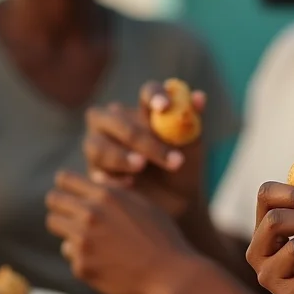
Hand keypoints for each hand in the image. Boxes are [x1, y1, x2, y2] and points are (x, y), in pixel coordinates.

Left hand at [46, 170, 198, 293]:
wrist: (169, 274)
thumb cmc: (162, 236)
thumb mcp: (144, 204)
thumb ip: (117, 191)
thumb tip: (95, 179)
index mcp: (107, 195)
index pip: (65, 180)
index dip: (68, 184)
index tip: (72, 191)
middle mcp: (90, 215)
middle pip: (53, 200)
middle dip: (62, 204)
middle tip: (73, 211)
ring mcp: (82, 241)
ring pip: (56, 226)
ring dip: (69, 227)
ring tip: (91, 234)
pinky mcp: (80, 266)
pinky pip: (70, 253)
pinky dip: (83, 254)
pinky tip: (106, 258)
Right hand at [82, 81, 205, 218]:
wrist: (175, 201)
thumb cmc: (184, 166)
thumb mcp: (192, 146)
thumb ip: (191, 121)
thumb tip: (199, 97)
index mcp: (145, 107)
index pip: (148, 92)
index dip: (155, 96)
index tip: (165, 107)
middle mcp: (117, 119)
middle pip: (118, 119)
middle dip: (142, 138)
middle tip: (163, 156)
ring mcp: (98, 143)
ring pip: (99, 144)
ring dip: (121, 155)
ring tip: (140, 166)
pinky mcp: (94, 168)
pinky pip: (95, 169)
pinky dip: (112, 176)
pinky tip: (128, 184)